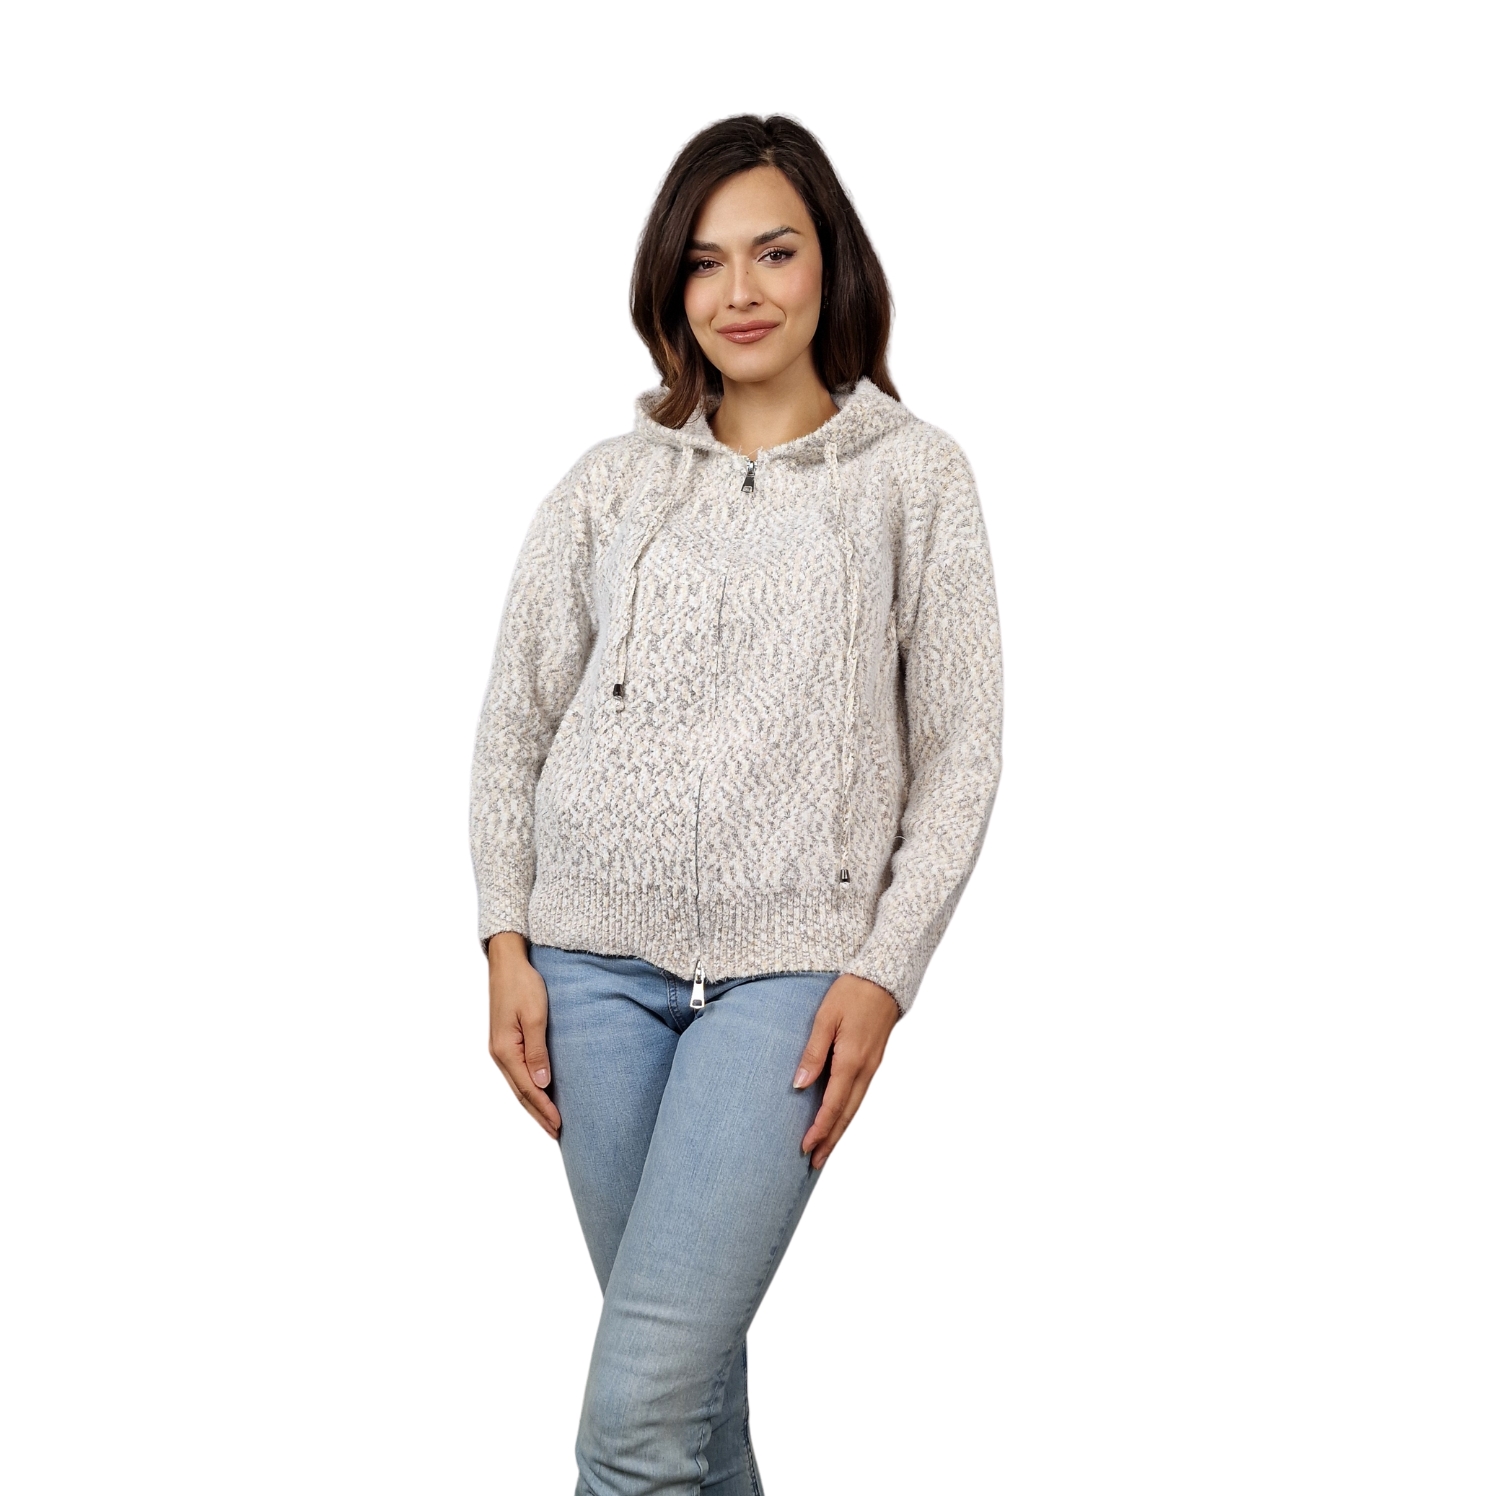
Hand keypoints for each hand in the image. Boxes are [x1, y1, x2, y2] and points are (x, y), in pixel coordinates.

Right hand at [488, 931, 560, 1139]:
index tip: (559, 1126)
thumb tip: (541, 1084)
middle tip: (556, 1133)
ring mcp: (500, 1048)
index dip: (543, 1109)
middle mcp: (499, 1053)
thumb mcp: (535, 1016)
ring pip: (517, 1084)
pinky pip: (517, 1072)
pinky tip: (538, 1093)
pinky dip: (528, 1088)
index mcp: (504, 1050)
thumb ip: (537, 1051)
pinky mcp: (505, 1041)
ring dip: (533, 1104)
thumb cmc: (523, 984)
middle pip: (520, 1092)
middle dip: (538, 1114)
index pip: (527, 1089)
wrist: (507, 962)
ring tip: (549, 1121)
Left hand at [793, 974, 899, 1168]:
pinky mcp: (873, 1061)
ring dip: (840, 1130)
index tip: (804, 1147)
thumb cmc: (851, 992)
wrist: (883, 978)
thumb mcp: (825, 1018)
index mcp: (851, 1060)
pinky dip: (848, 1113)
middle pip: (847, 1114)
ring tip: (825, 1149)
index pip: (833, 1105)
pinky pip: (860, 1095)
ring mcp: (872, 1066)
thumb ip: (812, 1053)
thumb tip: (799, 1086)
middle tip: (814, 1162)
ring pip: (855, 1107)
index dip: (819, 1129)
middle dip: (830, 1140)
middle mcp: (865, 1069)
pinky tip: (840, 1118)